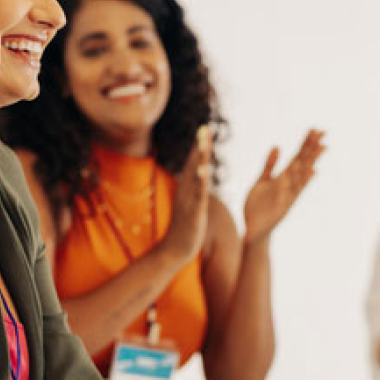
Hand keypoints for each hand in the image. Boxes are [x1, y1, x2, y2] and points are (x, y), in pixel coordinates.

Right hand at [158, 124, 211, 265]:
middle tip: (205, 127)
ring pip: (195, 177)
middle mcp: (185, 192)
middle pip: (193, 165)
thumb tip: (196, 177)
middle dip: (200, 146)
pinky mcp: (194, 214)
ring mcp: (188, 202)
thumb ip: (192, 190)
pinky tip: (204, 171)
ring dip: (200, 159)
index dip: (199, 146)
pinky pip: (198, 196)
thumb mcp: (189, 205)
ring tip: (205, 143)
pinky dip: (201, 183)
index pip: (193, 163)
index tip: (205, 128)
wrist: (174, 252)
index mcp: (186, 190)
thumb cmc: (184, 228)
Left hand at [243, 129, 324, 244]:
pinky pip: (295, 191)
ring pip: (302, 174)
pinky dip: (303, 181)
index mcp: (283, 178)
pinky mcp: (285, 205)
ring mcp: (288, 194)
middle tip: (323, 131)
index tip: (315, 130)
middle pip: (302, 163)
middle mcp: (289, 185)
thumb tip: (277, 145)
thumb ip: (269, 165)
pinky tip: (312, 170)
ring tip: (322, 146)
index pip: (297, 157)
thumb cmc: (258, 207)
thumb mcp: (262, 181)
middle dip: (311, 147)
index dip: (305, 144)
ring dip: (311, 160)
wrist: (253, 230)